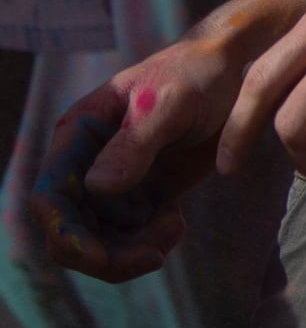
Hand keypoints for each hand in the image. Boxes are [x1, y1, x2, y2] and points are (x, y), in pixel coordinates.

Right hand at [34, 37, 243, 279]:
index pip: (49, 196)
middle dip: (104, 255)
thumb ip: (136, 141)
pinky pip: (131, 238)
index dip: (64, 232)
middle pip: (70, 232)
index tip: (97, 255)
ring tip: (173, 229)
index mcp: (78, 135)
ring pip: (100, 243)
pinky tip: (177, 225)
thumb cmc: (197, 74)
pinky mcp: (141, 197)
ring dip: (131, 252)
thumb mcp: (171, 102)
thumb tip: (95, 186)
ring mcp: (112, 184)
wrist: (233, 71)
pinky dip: (150, 243)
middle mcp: (86, 165)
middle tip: (152, 256)